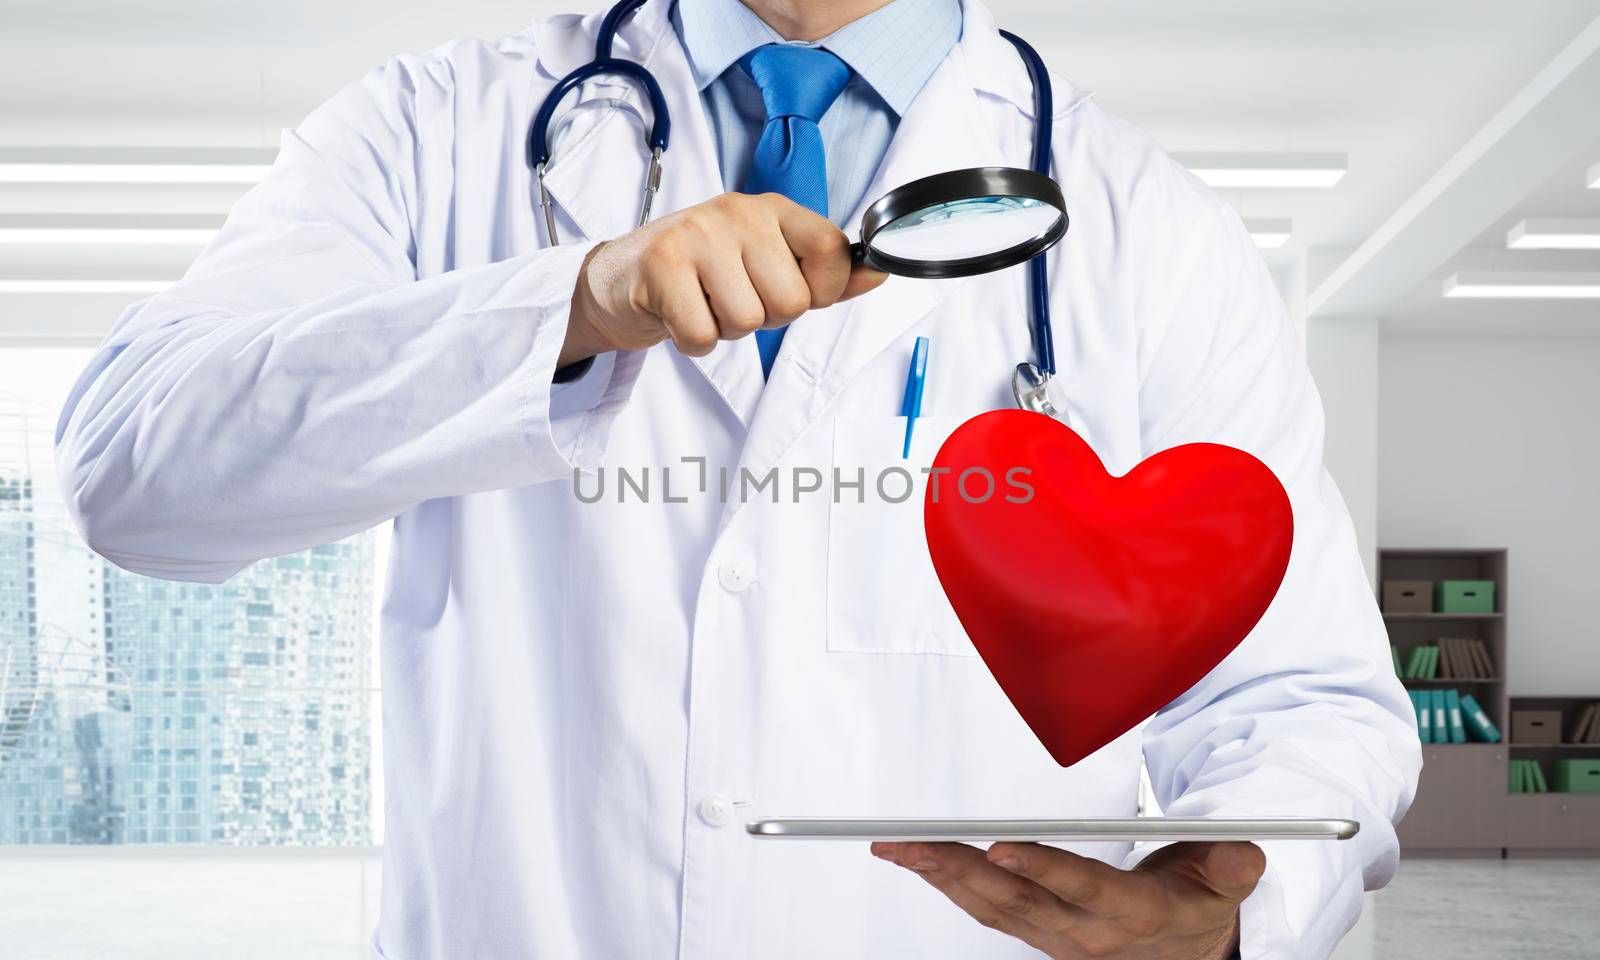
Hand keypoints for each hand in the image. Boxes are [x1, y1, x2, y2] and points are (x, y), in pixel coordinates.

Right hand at [560, 192, 887, 365]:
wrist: (623, 277)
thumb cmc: (705, 274)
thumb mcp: (769, 265)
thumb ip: (826, 274)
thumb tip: (881, 274)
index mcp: (773, 209)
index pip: (832, 249)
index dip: (824, 290)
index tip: (797, 292)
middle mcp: (738, 211)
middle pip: (791, 300)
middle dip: (766, 318)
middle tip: (732, 299)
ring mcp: (698, 233)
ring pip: (747, 321)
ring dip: (726, 330)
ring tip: (704, 303)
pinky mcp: (662, 264)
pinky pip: (703, 335)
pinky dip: (693, 342)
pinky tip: (679, 314)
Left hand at [870, 840, 1263, 959]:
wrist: (1189, 951)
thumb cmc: (1196, 905)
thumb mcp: (1226, 885)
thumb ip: (1230, 868)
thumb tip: (1242, 854)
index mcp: (1131, 915)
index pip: (1082, 889)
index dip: (1043, 869)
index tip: (1004, 846)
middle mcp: (1085, 932)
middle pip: (1015, 901)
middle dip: (959, 870)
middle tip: (915, 844)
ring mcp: (1055, 936)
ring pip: (991, 908)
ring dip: (942, 877)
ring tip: (901, 849)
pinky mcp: (1037, 933)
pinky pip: (987, 912)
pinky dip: (950, 886)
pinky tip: (923, 863)